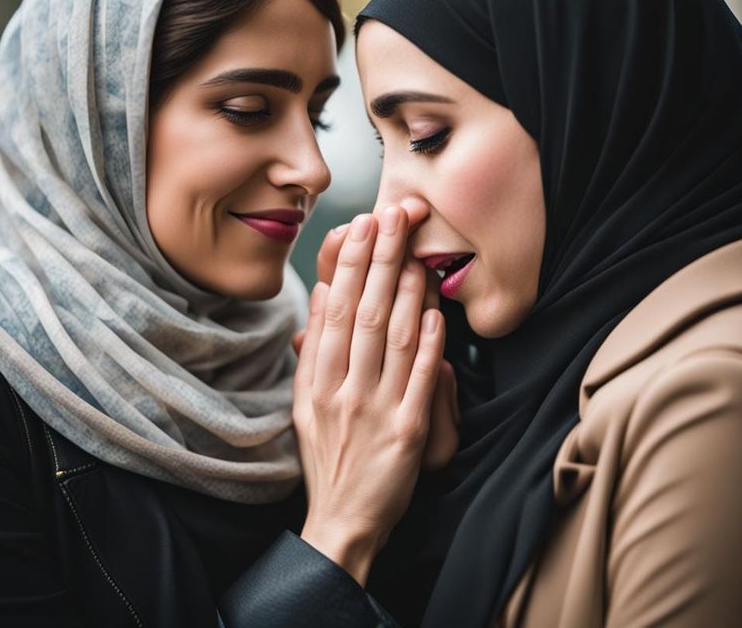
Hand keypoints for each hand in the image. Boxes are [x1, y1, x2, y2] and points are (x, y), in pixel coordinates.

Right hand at [297, 209, 458, 471]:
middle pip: (363, 313)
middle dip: (380, 261)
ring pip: (391, 339)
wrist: (341, 522)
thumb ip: (314, 347)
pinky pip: (419, 381)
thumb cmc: (325, 456)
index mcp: (317, 378)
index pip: (335, 308)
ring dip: (406, 292)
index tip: (361, 225)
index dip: (350, 263)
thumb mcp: (304, 400)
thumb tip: (323, 293)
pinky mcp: (406, 433)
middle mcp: (343, 389)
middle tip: (392, 218)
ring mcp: (375, 410)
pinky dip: (428, 346)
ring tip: (417, 253)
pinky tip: (436, 315)